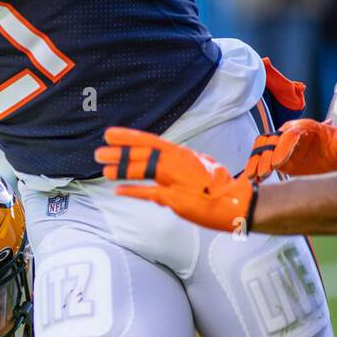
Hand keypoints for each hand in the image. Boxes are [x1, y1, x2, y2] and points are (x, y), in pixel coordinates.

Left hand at [95, 127, 257, 233]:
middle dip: (120, 153)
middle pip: (144, 154)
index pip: (151, 142)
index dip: (129, 137)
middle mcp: (178, 163)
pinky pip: (150, 193)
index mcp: (182, 154)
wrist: (237, 202)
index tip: (111, 134)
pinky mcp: (176, 198)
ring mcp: (176, 180)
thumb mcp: (199, 169)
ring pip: (144, 170)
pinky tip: (119, 191)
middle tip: (99, 152)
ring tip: (105, 170)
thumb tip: (161, 179)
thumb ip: (178, 170)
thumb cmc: (219, 187)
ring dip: (122, 170)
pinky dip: (133, 191)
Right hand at [244, 117, 336, 180]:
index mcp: (303, 128)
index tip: (278, 165)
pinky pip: (259, 159)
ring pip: (260, 149)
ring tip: (254, 178)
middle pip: (269, 141)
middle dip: (264, 157)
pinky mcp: (275, 157)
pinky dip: (254, 167)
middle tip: (264, 174)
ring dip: (255, 162)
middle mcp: (287, 134)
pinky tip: (252, 180)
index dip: (282, 149)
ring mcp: (279, 145)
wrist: (331, 154)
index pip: (289, 135)